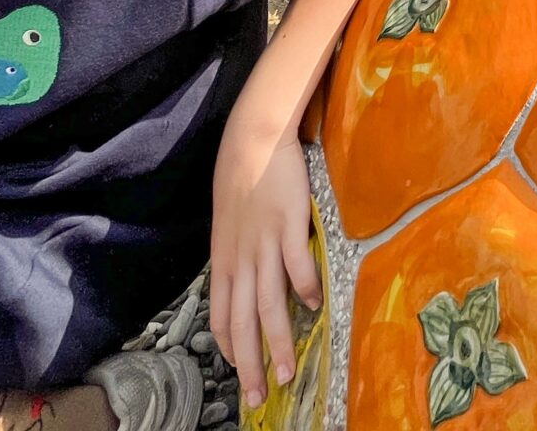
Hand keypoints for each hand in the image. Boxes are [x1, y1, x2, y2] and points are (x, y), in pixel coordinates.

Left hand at [210, 118, 321, 404]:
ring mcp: (263, 244)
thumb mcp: (230, 227)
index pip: (221, 318)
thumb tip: (248, 287)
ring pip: (267, 304)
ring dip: (277, 341)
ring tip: (286, 370)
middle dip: (249, 363)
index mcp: (225, 262)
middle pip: (242, 322)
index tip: (240, 373)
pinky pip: (295, 264)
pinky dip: (304, 288)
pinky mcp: (287, 224)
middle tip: (257, 395)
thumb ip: (239, 259)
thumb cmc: (241, 182)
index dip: (230, 349)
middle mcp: (241, 260)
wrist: (251, 141)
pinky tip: (315, 304)